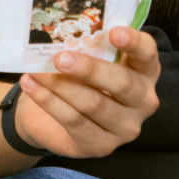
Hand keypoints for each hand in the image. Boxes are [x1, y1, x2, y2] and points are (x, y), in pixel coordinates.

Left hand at [12, 27, 160, 158]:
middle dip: (89, 69)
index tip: (114, 33)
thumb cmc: (81, 77)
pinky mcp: (102, 146)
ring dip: (61, 85)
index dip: (133, 42)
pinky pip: (73, 121)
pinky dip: (49, 101)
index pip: (147, 53)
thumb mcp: (91, 59)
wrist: (59, 116)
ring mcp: (126, 127)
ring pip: (94, 104)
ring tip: (36, 71)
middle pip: (122, 83)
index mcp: (145, 71)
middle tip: (61, 58)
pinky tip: (31, 86)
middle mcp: (143, 101)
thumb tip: (64, 32)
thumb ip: (89, 47)